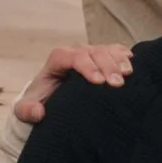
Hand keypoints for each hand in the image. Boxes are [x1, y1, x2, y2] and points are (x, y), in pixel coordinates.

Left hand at [13, 41, 132, 122]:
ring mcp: (92, 53)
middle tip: (118, 84)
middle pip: (95, 52)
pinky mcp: (104, 57)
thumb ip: (26, 110)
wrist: (51, 96)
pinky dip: (126, 57)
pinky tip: (134, 67)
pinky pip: (117, 51)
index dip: (87, 66)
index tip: (98, 82)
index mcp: (59, 59)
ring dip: (119, 61)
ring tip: (129, 74)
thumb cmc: (42, 99)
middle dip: (107, 66)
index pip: (74, 57)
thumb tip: (38, 112)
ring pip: (108, 50)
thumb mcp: (27, 108)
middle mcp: (77, 52)